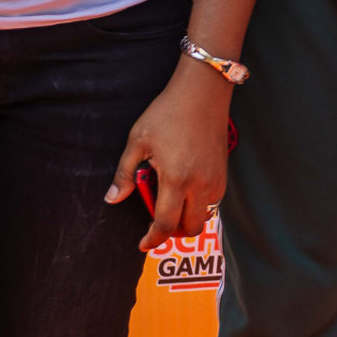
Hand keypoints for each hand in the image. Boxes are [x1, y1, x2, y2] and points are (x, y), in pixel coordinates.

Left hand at [107, 61, 233, 250]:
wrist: (202, 93)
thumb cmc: (168, 113)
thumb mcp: (138, 141)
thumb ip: (124, 174)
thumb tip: (113, 198)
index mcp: (176, 179)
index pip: (165, 223)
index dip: (152, 239)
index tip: (143, 244)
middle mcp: (200, 184)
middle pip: (190, 228)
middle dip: (172, 233)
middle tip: (157, 224)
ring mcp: (215, 178)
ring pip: (205, 216)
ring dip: (188, 219)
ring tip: (171, 205)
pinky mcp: (223, 171)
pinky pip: (214, 201)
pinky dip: (199, 205)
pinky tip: (186, 191)